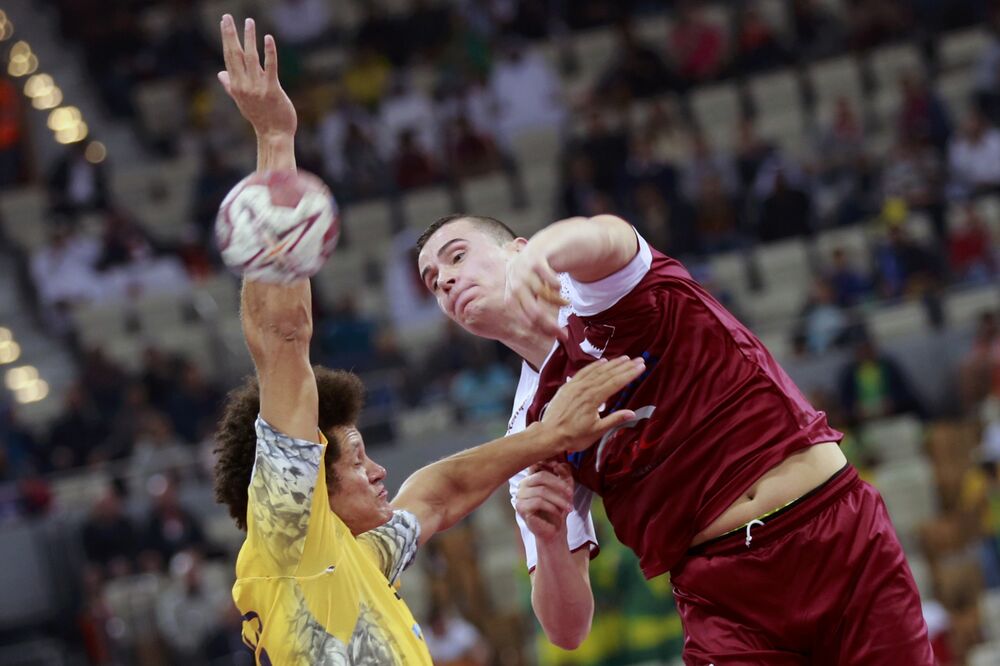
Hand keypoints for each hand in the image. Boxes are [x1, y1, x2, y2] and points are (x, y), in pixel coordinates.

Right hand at [218, 15, 296, 139]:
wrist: (274, 135)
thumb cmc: (260, 118)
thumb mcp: (242, 101)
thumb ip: (231, 85)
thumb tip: (220, 73)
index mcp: (236, 86)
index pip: (229, 58)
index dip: (227, 40)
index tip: (224, 23)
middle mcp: (244, 85)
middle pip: (236, 55)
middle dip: (231, 35)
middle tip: (227, 17)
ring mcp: (258, 88)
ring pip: (252, 58)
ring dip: (250, 39)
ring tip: (249, 22)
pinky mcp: (272, 90)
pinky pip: (270, 68)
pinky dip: (269, 52)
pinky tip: (268, 38)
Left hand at [505, 245, 567, 340]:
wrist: (553, 240)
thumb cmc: (545, 269)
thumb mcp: (535, 287)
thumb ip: (536, 305)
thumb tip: (549, 333)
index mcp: (512, 287)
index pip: (519, 313)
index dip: (535, 327)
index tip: (552, 336)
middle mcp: (514, 276)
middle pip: (529, 307)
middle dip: (547, 323)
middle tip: (563, 333)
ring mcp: (524, 264)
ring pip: (540, 293)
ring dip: (556, 302)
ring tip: (566, 303)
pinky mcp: (537, 254)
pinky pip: (546, 276)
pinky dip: (554, 284)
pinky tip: (560, 286)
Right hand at [515, 461, 573, 541]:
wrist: (554, 530)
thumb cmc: (559, 508)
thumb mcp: (566, 486)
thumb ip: (563, 472)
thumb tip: (558, 463)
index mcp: (532, 477)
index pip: (538, 463)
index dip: (550, 464)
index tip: (561, 470)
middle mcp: (523, 484)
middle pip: (541, 476)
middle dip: (559, 484)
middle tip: (571, 493)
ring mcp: (520, 496)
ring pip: (541, 490)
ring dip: (559, 499)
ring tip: (569, 507)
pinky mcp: (521, 508)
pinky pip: (538, 502)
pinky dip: (552, 507)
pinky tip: (558, 512)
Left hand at [542, 356, 644, 452]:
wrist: (549, 435)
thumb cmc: (573, 436)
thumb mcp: (596, 431)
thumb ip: (614, 420)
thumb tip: (632, 413)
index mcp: (594, 398)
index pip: (616, 382)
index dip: (630, 374)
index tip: (641, 366)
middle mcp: (585, 388)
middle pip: (608, 374)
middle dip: (625, 366)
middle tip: (638, 359)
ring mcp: (575, 385)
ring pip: (597, 370)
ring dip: (612, 363)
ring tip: (624, 358)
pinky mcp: (568, 386)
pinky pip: (583, 371)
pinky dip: (594, 365)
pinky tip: (602, 362)